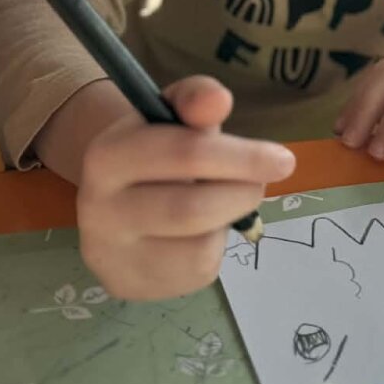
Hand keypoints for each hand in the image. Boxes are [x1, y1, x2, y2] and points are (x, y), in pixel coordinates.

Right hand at [74, 76, 294, 300]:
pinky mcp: (131, 284)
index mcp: (108, 156)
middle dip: (241, 194)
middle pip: (191, 208)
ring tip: (226, 202)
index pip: (183, 154)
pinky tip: (201, 232)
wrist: (111, 207)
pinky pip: (196, 270)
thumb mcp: (169, 116)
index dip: (240, 156)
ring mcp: (113, 254)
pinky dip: (214, 248)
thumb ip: (194, 100)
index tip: (284, 159)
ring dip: (228, 221)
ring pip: (199, 245)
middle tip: (260, 185)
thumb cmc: (153, 154)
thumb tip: (218, 100)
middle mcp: (100, 209)